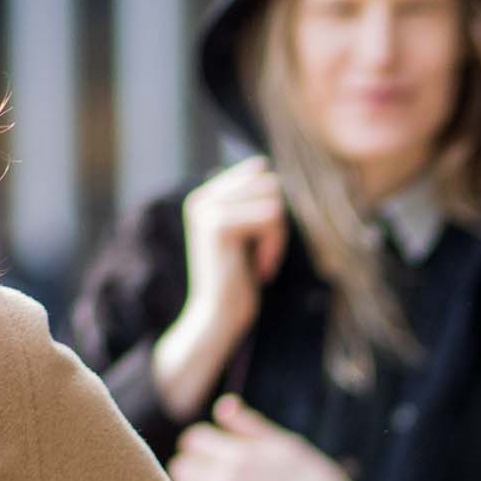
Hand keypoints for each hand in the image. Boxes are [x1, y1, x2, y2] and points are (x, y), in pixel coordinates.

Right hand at [152, 157, 289, 418]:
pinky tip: (260, 269)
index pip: (260, 173)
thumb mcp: (250, 233)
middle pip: (270, 183)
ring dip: (277, 236)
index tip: (264, 241)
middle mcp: (202, 197)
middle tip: (265, 255)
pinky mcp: (217, 225)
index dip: (274, 208)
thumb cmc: (240, 281)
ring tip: (261, 262)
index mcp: (207, 195)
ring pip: (273, 200)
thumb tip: (264, 163)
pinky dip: (274, 246)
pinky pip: (270, 217)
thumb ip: (254, 200)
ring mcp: (207, 209)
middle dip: (278, 222)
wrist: (219, 317)